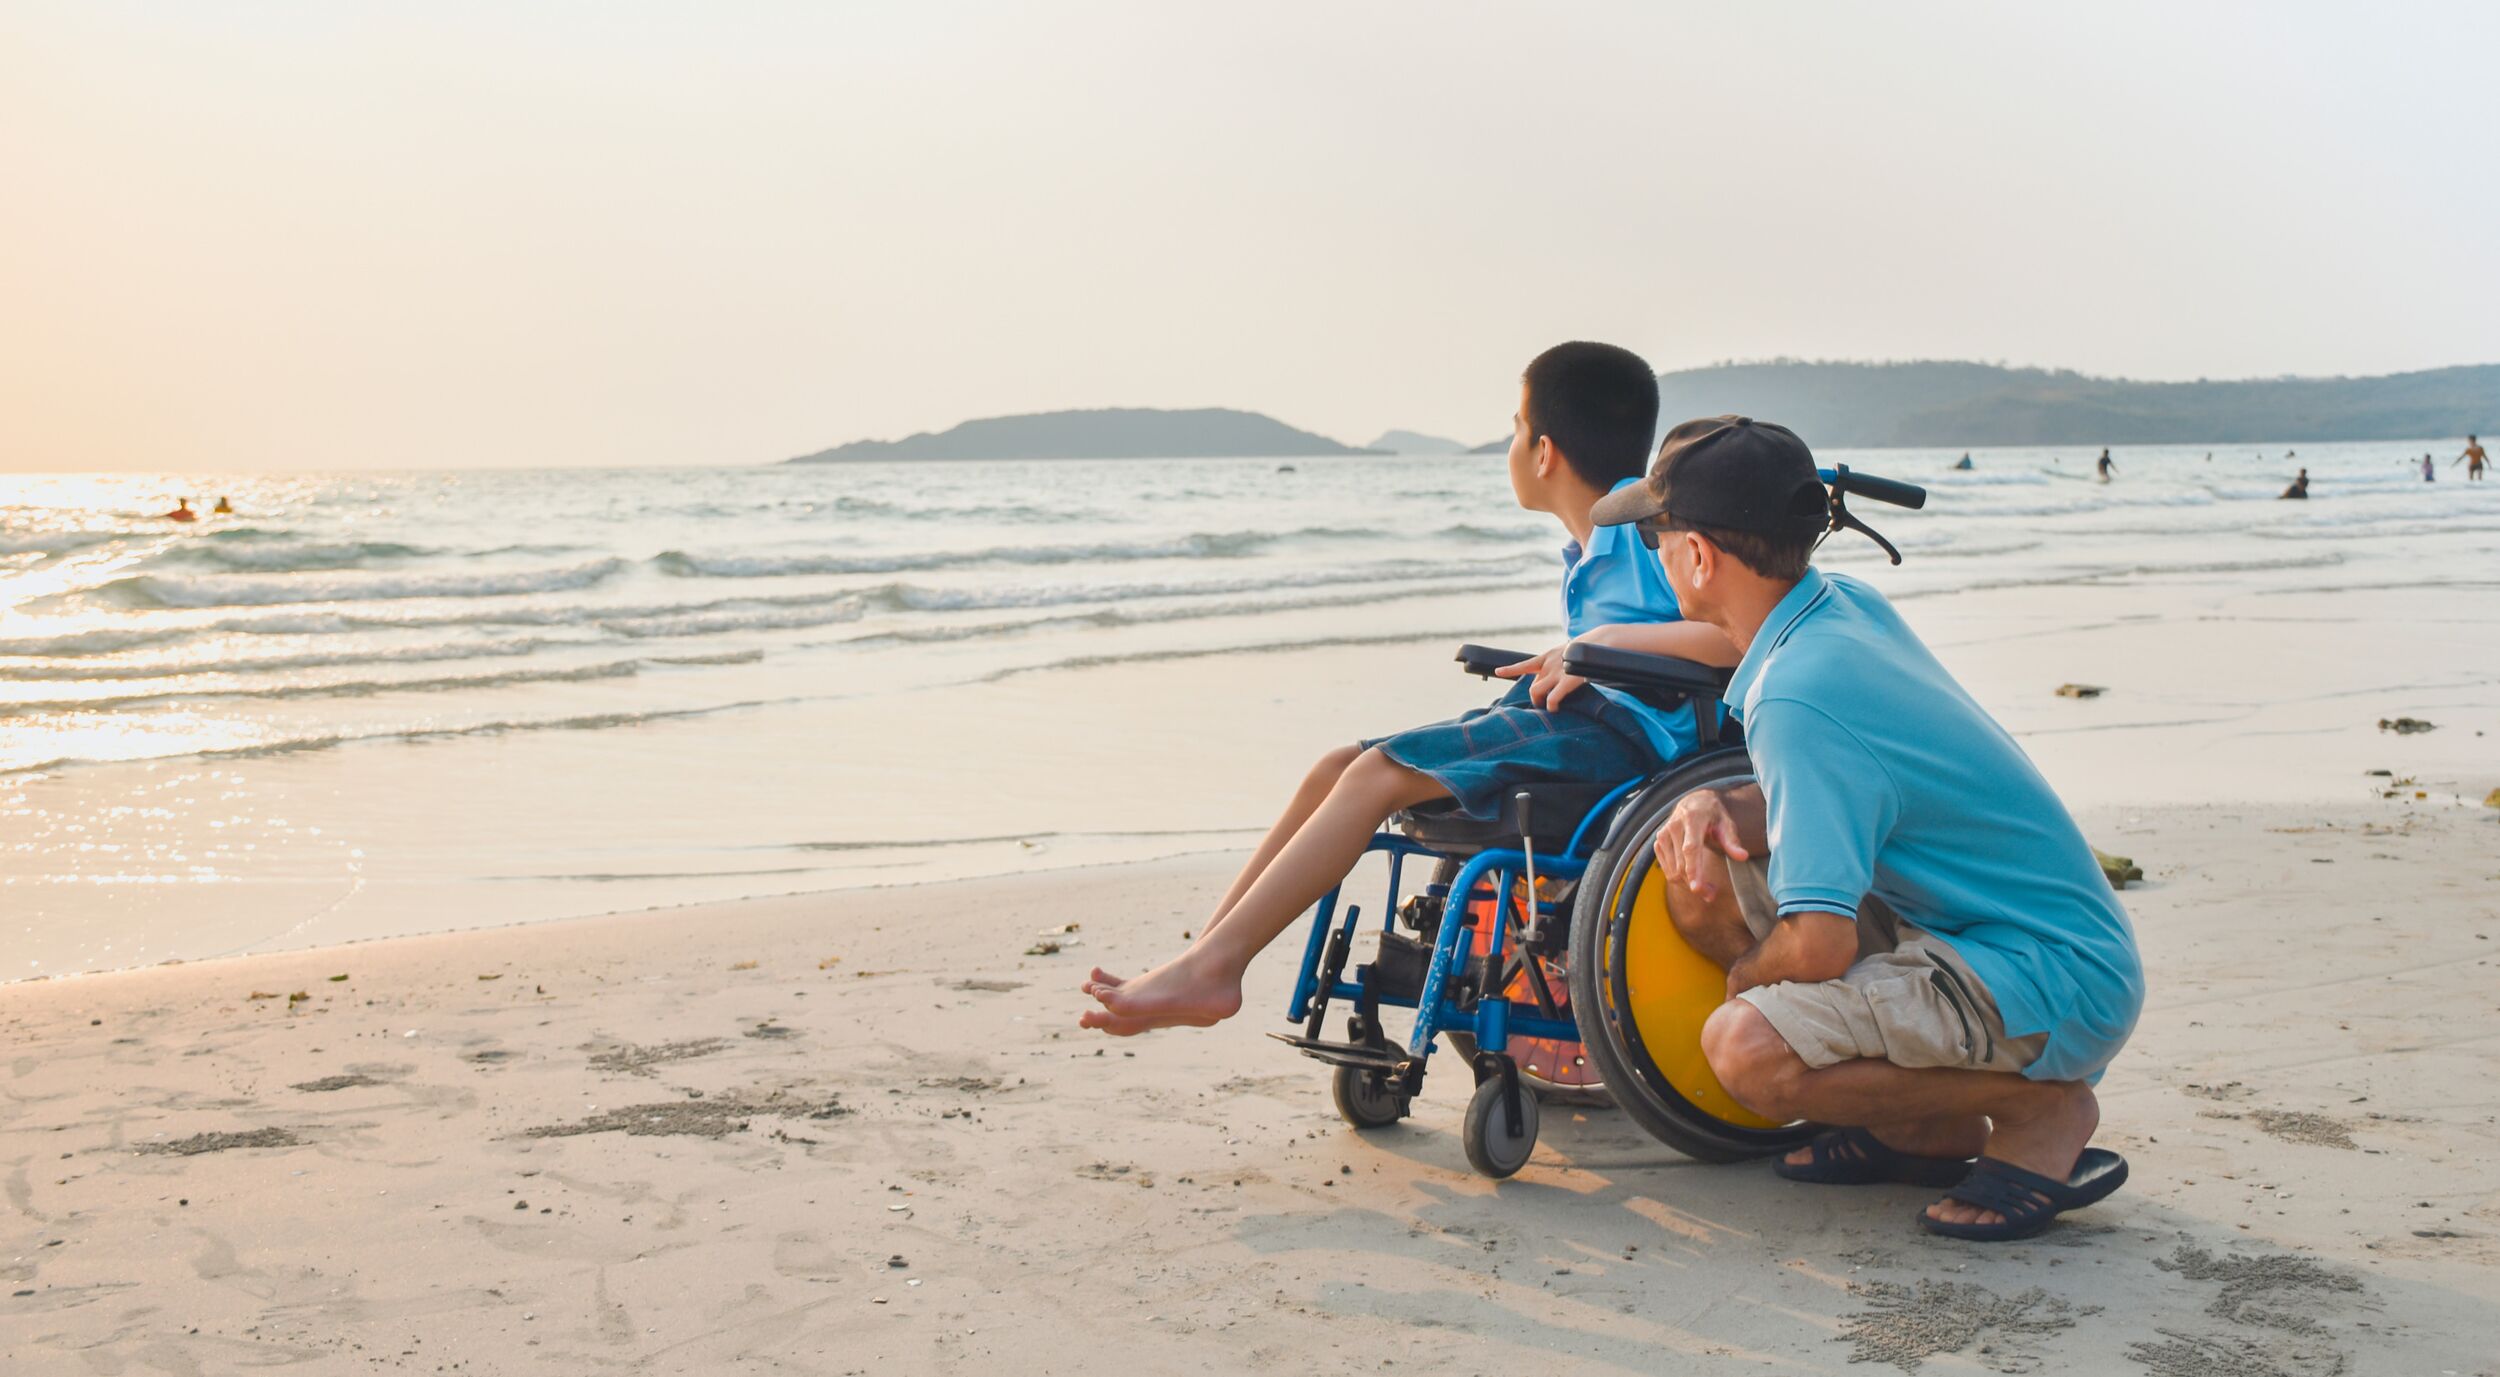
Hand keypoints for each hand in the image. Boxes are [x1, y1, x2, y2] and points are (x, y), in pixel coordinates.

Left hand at [1492, 643, 1587, 708]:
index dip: (1510, 669)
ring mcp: (1556, 673)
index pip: (1525, 664)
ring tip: (1546, 708)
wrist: (1599, 643)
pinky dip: (1551, 706)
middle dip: (1534, 698)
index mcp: (1547, 657)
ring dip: (1539, 702)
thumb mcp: (1567, 653)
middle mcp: (1548, 664)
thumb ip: (1559, 663)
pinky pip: (1552, 698)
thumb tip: (1558, 675)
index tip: (1498, 671)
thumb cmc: (1586, 652)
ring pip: (1536, 691)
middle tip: (1541, 705)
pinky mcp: (1567, 681)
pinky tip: (1555, 709)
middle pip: (1532, 686)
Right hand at [1653, 788, 1750, 902]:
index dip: (1694, 870)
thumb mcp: (1726, 823)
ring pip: (1673, 871)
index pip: (1691, 849)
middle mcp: (1673, 827)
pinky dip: (1680, 880)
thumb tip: (1743, 856)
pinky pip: (1667, 870)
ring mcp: (1663, 835)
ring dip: (1689, 884)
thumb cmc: (1713, 814)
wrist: (1693, 802)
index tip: (1697, 889)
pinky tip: (1693, 878)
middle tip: (1712, 894)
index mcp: (1692, 819)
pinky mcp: (1658, 843)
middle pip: (1682, 865)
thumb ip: (1732, 841)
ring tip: (1707, 888)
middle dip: (1697, 884)